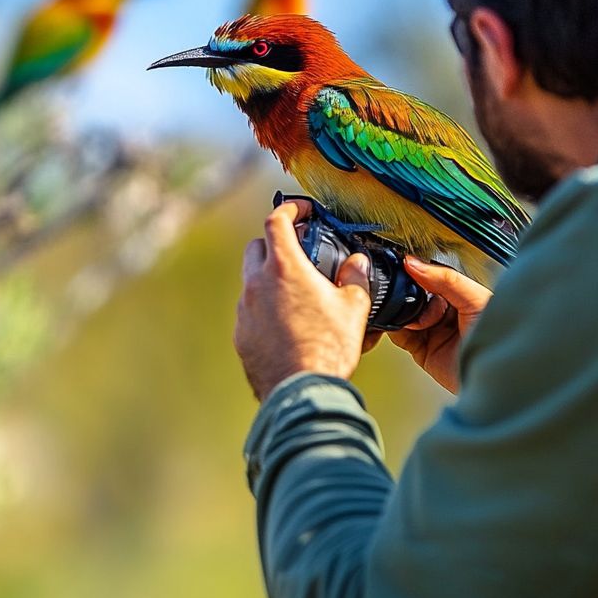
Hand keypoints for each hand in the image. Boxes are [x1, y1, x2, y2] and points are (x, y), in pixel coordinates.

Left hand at [235, 201, 372, 400]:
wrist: (300, 389)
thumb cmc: (329, 347)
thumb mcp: (354, 307)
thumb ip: (355, 278)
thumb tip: (357, 262)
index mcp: (284, 269)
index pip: (276, 221)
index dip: (289, 209)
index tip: (302, 210)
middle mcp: (256, 284)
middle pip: (257, 247)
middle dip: (275, 242)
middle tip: (299, 251)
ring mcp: (245, 309)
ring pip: (251, 280)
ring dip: (269, 277)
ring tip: (296, 291)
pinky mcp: (241, 333)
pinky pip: (250, 309)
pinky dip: (265, 305)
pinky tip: (286, 320)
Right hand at [387, 256, 490, 393]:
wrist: (498, 379)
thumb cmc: (501, 340)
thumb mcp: (476, 299)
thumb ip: (447, 279)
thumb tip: (415, 264)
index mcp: (464, 295)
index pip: (434, 277)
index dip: (419, 272)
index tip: (406, 266)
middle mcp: (449, 313)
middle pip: (416, 295)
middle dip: (409, 295)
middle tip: (409, 297)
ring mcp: (435, 332)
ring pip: (405, 314)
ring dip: (402, 313)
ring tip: (413, 318)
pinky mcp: (423, 351)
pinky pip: (400, 336)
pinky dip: (395, 329)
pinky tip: (401, 325)